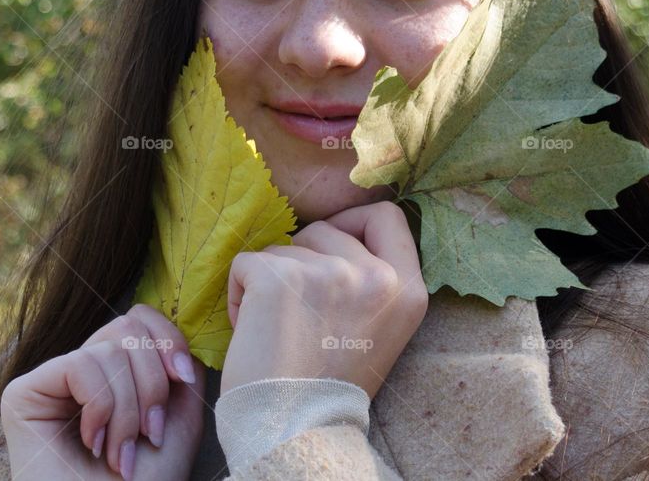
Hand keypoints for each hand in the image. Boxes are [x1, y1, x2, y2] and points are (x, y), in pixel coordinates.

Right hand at [0, 304, 206, 480]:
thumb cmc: (148, 480)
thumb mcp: (180, 414)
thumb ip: (179, 366)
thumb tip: (173, 332)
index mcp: (117, 373)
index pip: (141, 318)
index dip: (168, 339)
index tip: (183, 380)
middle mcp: (82, 371)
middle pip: (128, 326)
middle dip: (152, 382)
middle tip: (151, 434)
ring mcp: (50, 381)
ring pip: (108, 350)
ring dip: (128, 409)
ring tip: (121, 454)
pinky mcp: (23, 393)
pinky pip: (79, 366)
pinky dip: (100, 407)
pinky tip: (93, 444)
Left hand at [221, 201, 427, 398]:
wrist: (294, 431)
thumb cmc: (327, 386)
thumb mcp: (379, 329)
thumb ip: (371, 282)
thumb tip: (331, 237)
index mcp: (408, 290)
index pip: (387, 216)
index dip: (355, 223)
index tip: (333, 248)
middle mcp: (376, 276)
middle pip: (326, 230)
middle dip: (303, 260)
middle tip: (298, 312)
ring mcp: (329, 273)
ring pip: (283, 247)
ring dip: (271, 280)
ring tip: (276, 328)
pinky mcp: (280, 277)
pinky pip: (246, 262)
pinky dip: (240, 292)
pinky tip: (251, 329)